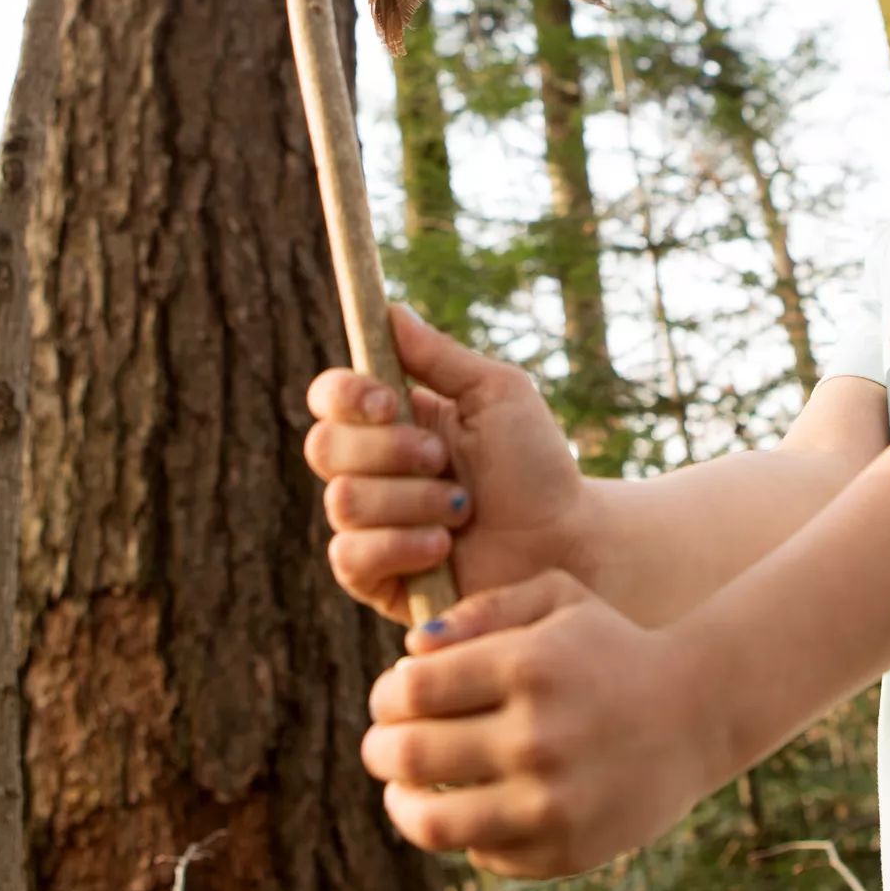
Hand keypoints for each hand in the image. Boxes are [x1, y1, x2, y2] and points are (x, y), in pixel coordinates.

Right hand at [306, 306, 589, 625]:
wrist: (566, 543)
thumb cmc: (538, 466)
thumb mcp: (498, 395)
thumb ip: (440, 356)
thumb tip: (389, 311)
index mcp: (392, 423)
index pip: (330, 398)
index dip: (345, 395)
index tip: (388, 400)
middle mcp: (372, 471)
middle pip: (323, 447)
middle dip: (388, 452)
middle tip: (442, 461)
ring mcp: (370, 527)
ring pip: (343, 501)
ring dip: (412, 501)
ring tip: (462, 510)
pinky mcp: (375, 579)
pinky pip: (350, 557)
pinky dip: (402, 546)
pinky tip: (443, 547)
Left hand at [363, 571, 726, 878]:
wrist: (698, 713)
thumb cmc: (612, 647)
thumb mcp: (559, 598)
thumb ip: (482, 608)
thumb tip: (411, 650)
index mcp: (529, 666)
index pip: (410, 690)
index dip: (385, 695)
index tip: (393, 698)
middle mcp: (537, 736)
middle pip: (406, 753)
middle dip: (380, 747)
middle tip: (384, 744)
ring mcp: (550, 801)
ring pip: (430, 820)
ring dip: (402, 804)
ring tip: (403, 792)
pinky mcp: (563, 849)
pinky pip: (481, 852)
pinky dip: (465, 833)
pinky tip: (474, 806)